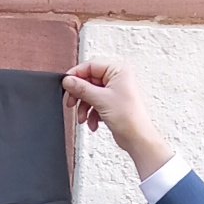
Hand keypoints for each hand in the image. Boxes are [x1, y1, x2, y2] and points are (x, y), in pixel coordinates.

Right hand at [62, 59, 171, 179]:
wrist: (137, 138)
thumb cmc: (128, 117)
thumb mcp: (100, 100)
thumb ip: (82, 89)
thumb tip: (68, 81)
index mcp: (118, 70)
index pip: (91, 66)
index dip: (76, 75)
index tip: (66, 84)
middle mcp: (117, 78)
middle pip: (89, 81)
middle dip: (80, 96)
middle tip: (71, 104)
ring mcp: (114, 91)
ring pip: (91, 94)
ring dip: (84, 108)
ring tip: (83, 119)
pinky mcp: (112, 103)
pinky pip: (95, 104)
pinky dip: (91, 114)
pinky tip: (93, 123)